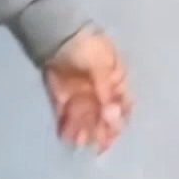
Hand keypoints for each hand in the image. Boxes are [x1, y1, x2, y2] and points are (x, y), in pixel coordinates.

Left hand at [42, 26, 133, 153]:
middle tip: (96, 145)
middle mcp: (99, 89)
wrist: (55, 33)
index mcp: (115, 79)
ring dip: (83, 131)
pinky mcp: (61, 95)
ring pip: (84, 117)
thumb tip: (114, 118)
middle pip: (102, 115)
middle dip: (100, 130)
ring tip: (78, 143)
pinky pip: (66, 113)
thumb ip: (106, 93)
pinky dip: (66, 125)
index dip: (119, 121)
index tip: (114, 133)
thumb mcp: (102, 67)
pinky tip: (65, 136)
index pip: (122, 105)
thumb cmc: (86, 46)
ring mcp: (79, 92)